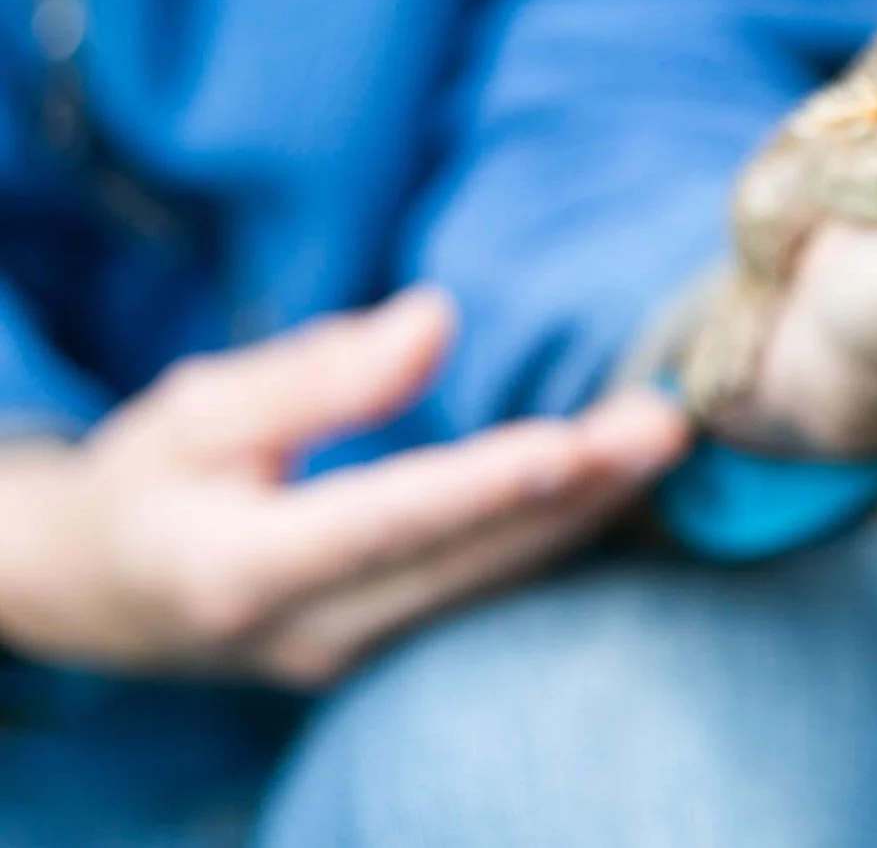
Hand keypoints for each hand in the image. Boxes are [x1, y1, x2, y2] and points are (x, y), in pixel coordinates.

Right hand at [0, 289, 689, 687]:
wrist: (110, 594)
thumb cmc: (152, 482)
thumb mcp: (198, 411)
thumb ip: (318, 375)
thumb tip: (437, 319)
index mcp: (240, 572)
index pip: (383, 522)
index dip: (481, 487)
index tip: (569, 446)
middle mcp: (313, 632)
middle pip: (467, 559)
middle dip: (578, 493)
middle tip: (668, 422)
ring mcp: (362, 654)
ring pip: (496, 581)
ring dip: (591, 511)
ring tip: (668, 437)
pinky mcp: (398, 647)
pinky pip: (493, 589)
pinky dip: (563, 534)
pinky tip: (628, 479)